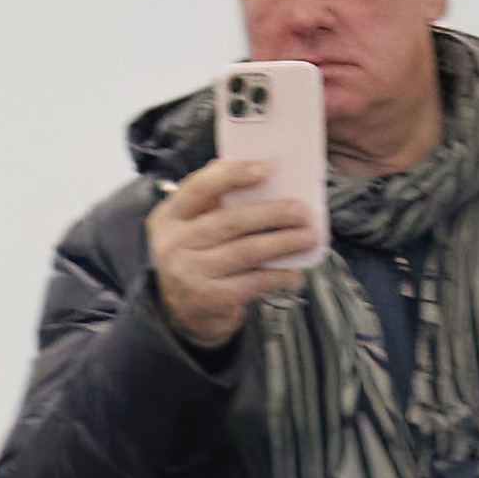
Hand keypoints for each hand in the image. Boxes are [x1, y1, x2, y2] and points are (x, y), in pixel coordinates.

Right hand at [145, 158, 319, 347]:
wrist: (180, 309)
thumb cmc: (195, 254)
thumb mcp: (192, 223)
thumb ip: (213, 198)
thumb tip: (261, 169)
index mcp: (169, 217)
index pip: (199, 188)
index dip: (233, 175)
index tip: (268, 168)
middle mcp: (173, 244)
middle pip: (230, 221)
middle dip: (273, 214)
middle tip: (303, 212)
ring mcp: (188, 273)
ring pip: (246, 251)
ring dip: (284, 243)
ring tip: (309, 237)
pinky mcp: (207, 298)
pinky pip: (250, 282)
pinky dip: (277, 275)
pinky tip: (294, 270)